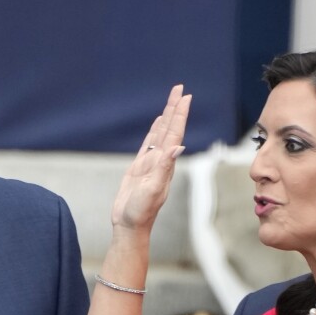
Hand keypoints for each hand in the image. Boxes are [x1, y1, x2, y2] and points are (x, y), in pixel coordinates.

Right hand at [110, 85, 191, 231]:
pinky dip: (153, 131)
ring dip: (166, 117)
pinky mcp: (138, 168)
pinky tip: (157, 123)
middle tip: (179, 88)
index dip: (180, 115)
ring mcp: (150, 164)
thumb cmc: (141, 212)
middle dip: (174, 108)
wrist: (130, 226)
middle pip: (169, 129)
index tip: (185, 97)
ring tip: (171, 101)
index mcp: (165, 164)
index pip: (174, 134)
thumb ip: (164, 167)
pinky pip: (148, 144)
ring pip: (160, 134)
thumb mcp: (153, 189)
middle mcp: (160, 161)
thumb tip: (177, 147)